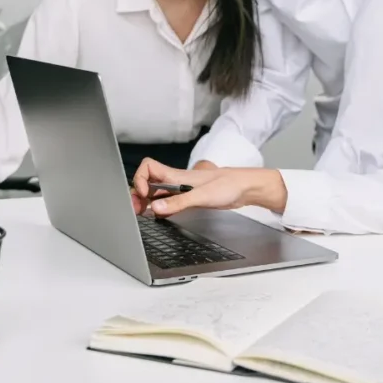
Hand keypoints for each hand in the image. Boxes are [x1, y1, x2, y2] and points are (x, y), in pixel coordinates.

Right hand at [131, 158, 287, 216]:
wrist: (246, 188)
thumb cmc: (229, 185)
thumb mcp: (202, 196)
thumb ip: (179, 202)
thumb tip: (155, 208)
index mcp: (177, 176)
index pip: (148, 168)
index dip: (141, 179)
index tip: (144, 195)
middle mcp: (176, 181)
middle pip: (148, 182)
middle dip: (138, 193)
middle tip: (136, 209)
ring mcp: (182, 190)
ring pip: (157, 193)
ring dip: (147, 202)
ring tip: (142, 213)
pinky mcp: (189, 198)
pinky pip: (168, 201)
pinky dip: (161, 208)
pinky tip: (160, 215)